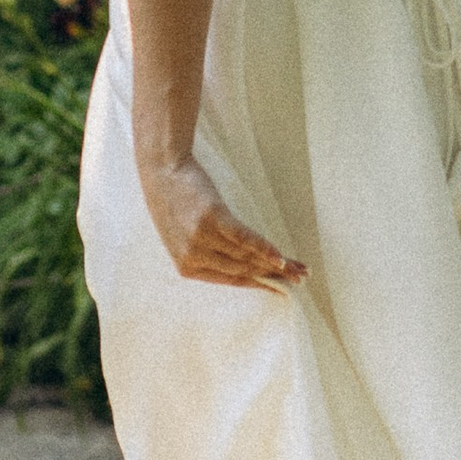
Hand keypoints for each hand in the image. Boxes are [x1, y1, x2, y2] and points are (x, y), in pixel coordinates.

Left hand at [142, 154, 306, 293]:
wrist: (161, 170)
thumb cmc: (174, 201)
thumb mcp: (184, 236)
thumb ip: (207, 253)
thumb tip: (243, 261)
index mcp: (187, 267)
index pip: (231, 280)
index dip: (260, 284)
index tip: (280, 289)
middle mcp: (193, 257)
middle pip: (243, 269)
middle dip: (275, 275)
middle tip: (298, 279)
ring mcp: (202, 238)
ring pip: (246, 256)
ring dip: (277, 263)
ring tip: (299, 268)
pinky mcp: (212, 217)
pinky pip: (243, 238)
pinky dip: (264, 248)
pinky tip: (280, 257)